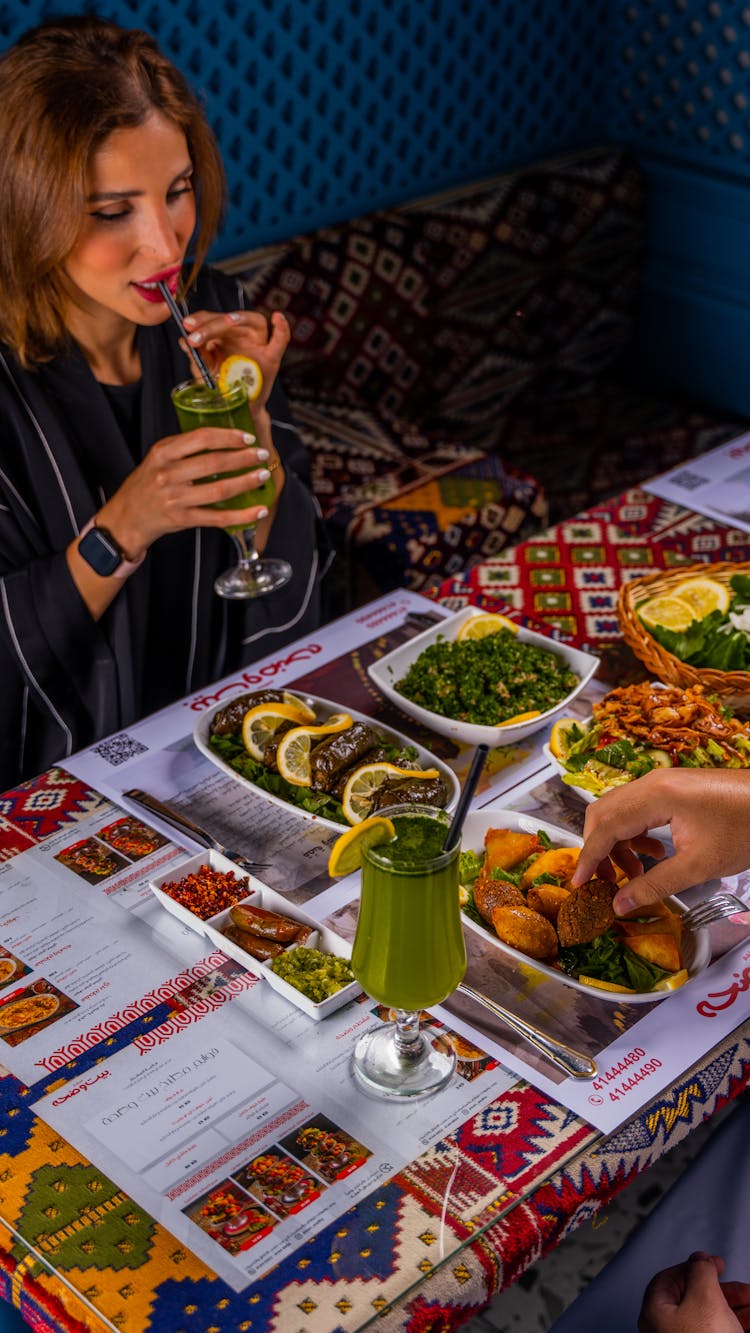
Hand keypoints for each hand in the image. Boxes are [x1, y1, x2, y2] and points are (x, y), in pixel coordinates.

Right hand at [97, 426, 272, 555]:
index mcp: (163, 452)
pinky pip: (218, 517)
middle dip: (243, 458)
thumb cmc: (146, 484)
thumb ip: (184, 448)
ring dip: (246, 483)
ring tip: (262, 476)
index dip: (228, 436)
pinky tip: (257, 511)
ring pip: (219, 490)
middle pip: (213, 463)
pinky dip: (241, 515)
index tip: (247, 437)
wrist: (126, 516)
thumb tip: (223, 439)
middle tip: (261, 455)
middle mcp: (168, 474)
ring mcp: (175, 498)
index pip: (201, 438)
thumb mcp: (158, 458)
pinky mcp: (182, 519)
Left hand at [181, 308, 289, 407]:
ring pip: (253, 321)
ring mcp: (258, 345)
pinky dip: (282, 329)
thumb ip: (197, 355)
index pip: (213, 318)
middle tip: (195, 336)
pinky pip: (281, 341)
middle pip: (230, 320)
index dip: (201, 319)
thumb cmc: (221, 387)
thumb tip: (184, 340)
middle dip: (212, 325)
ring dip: (240, 318)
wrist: (235, 410)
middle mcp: (241, 335)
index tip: (187, 325)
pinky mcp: (271, 359)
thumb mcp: (205, 370)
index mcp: (224, 335)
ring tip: (228, 321)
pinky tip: (277, 318)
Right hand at [571, 768, 749, 914]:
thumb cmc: (745, 829)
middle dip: (599, 849)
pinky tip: (656, 854)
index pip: (605, 826)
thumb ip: (655, 885)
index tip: (578, 884)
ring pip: (620, 811)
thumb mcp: (699, 866)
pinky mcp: (672, 788)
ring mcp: (662, 782)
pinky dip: (636, 834)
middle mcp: (652, 782)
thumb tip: (620, 904)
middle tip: (606, 882)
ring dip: (619, 843)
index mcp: (655, 795)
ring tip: (635, 873)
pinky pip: (638, 809)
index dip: (588, 857)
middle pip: (604, 813)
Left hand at [638, 1252, 749, 1332]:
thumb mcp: (704, 1296)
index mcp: (655, 1312)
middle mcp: (666, 1331)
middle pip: (693, 1300)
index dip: (691, 1266)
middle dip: (723, 1291)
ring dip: (735, 1308)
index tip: (712, 1262)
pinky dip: (736, 1325)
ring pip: (710, 1319)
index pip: (667, 1279)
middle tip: (743, 1289)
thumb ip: (700, 1271)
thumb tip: (699, 1259)